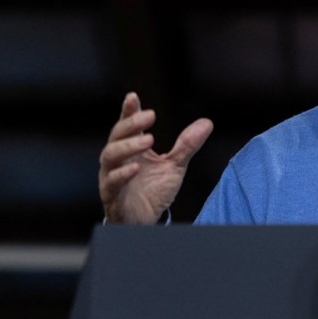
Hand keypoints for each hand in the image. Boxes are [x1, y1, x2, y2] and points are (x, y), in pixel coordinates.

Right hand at [98, 92, 213, 223]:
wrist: (145, 221)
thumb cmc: (153, 191)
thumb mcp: (175, 166)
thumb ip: (187, 145)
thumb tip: (207, 123)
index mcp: (131, 148)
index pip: (127, 125)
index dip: (129, 111)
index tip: (133, 97)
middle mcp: (117, 159)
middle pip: (117, 136)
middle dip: (132, 123)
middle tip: (150, 115)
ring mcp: (111, 176)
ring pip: (110, 156)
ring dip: (127, 146)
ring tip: (148, 139)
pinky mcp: (111, 195)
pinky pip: (111, 182)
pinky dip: (121, 174)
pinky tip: (134, 168)